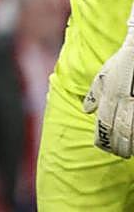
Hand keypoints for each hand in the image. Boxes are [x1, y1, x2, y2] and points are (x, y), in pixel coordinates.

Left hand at [83, 35, 133, 157]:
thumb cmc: (123, 61)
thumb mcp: (104, 74)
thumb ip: (94, 94)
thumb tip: (87, 111)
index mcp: (110, 96)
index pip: (103, 125)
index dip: (104, 140)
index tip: (105, 148)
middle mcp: (123, 102)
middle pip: (120, 132)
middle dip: (119, 147)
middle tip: (121, 154)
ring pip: (133, 132)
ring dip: (130, 145)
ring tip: (129, 152)